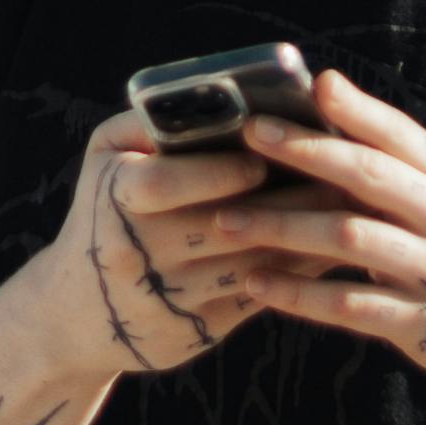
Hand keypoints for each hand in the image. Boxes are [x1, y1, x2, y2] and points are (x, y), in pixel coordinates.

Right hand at [55, 114, 338, 374]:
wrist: (75, 312)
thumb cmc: (104, 210)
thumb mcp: (107, 157)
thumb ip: (152, 120)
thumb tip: (218, 93)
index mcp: (114, 199)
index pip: (167, 183)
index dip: (219, 172)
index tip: (265, 158)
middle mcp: (136, 253)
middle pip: (225, 226)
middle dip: (288, 200)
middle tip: (343, 175)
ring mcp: (168, 298)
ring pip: (252, 265)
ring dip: (306, 238)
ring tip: (349, 208)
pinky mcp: (197, 332)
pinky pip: (259, 297)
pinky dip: (299, 273)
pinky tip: (332, 248)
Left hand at [230, 72, 425, 400]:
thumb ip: (395, 159)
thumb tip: (327, 94)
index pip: (399, 134)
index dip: (354, 110)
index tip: (309, 85)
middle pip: (370, 176)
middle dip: (307, 152)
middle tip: (250, 135)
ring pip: (350, 239)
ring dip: (285, 226)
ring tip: (227, 220)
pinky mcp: (419, 324)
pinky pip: (350, 305)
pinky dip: (300, 294)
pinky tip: (256, 284)